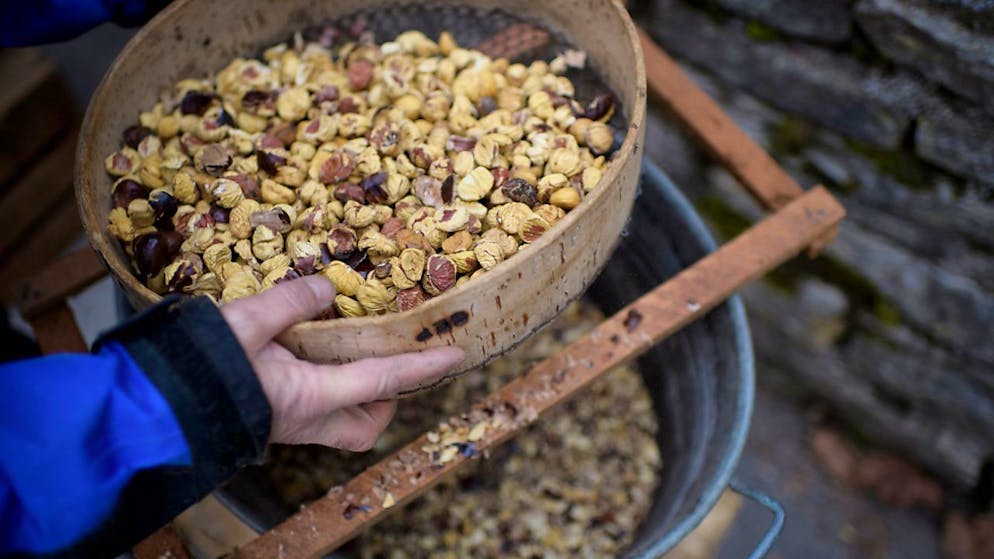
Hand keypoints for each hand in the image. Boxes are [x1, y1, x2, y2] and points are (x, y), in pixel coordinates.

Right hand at [220, 275, 463, 449]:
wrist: (150, 409)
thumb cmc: (196, 366)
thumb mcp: (245, 320)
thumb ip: (290, 300)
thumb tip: (328, 285)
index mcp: (309, 396)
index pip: (382, 380)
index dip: (422, 367)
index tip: (455, 355)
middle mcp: (305, 421)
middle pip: (366, 426)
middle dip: (388, 401)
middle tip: (389, 361)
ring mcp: (288, 428)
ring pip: (342, 427)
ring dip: (358, 399)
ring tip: (353, 354)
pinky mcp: (270, 423)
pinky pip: (315, 415)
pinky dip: (328, 390)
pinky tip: (313, 358)